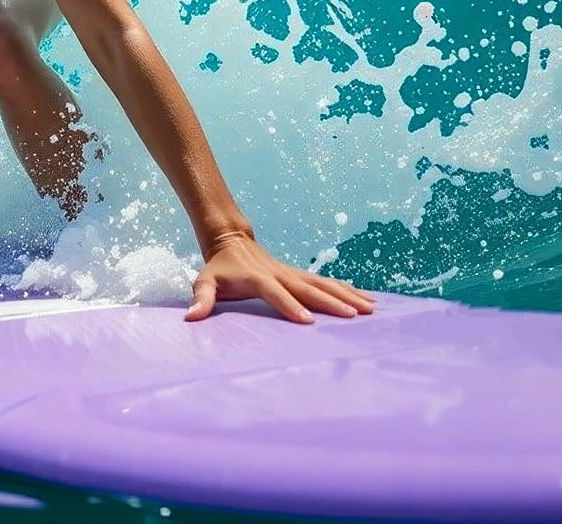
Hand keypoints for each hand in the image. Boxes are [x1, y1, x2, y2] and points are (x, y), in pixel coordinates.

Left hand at [185, 231, 375, 323]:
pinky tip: (367, 298)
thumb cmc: (218, 268)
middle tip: (354, 316)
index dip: (289, 306)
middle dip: (331, 302)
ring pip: (323, 283)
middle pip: (308, 288)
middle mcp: (280, 274)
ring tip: (370, 308)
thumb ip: (200, 298)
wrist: (230, 239)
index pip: (275, 293)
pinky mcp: (300, 274)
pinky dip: (347, 288)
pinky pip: (327, 281)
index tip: (307, 321)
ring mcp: (292, 272)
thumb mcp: (205, 281)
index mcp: (258, 279)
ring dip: (346, 295)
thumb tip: (190, 317)